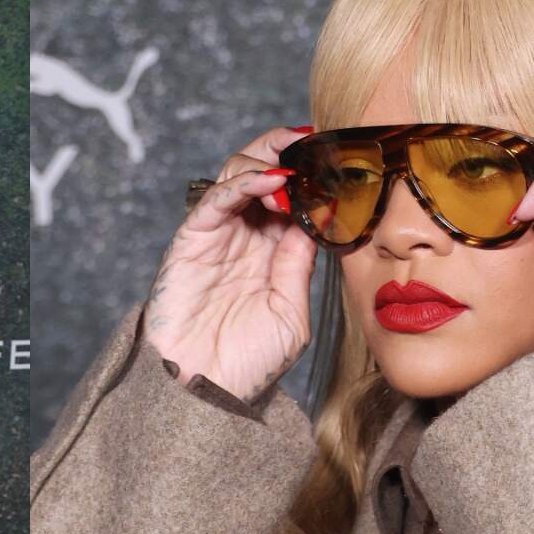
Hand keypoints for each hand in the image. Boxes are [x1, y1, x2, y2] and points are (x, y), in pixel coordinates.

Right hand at [143, 125, 319, 401]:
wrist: (205, 393)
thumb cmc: (249, 365)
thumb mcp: (292, 313)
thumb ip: (300, 265)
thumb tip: (316, 218)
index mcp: (275, 253)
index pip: (296, 195)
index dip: (315, 171)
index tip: (343, 155)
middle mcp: (246, 237)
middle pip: (265, 171)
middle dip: (290, 149)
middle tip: (318, 140)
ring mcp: (218, 237)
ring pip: (238, 174)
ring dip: (268, 160)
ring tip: (294, 167)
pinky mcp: (191, 241)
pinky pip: (216, 199)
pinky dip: (242, 182)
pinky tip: (270, 180)